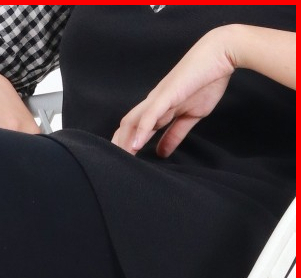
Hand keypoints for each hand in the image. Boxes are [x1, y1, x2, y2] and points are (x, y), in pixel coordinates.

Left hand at [112, 26, 236, 157]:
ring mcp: (158, 98)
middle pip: (127, 126)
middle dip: (119, 146)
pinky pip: (150, 114)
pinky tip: (135, 146)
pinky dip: (142, 130)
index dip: (126, 145)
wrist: (222, 53)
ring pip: (132, 121)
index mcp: (158, 108)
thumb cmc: (208, 80)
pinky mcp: (167, 93)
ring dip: (124, 141)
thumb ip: (175, 134)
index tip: (122, 163)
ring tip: (120, 159)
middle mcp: (153, 103)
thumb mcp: (191, 115)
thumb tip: (162, 153)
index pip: (135, 129)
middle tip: (114, 166)